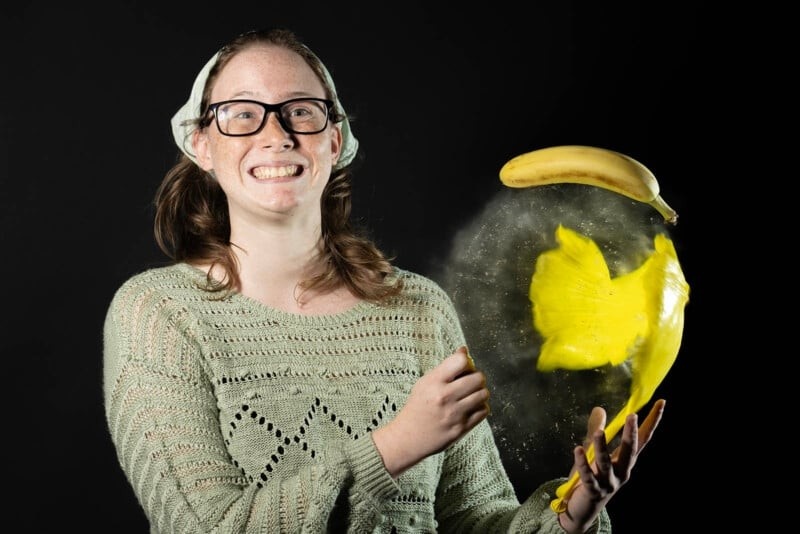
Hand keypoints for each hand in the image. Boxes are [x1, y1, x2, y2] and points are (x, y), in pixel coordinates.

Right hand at [372, 347, 489, 477]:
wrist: (408, 437)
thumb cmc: (417, 406)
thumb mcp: (425, 382)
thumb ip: (446, 367)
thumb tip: (464, 350)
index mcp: (434, 382)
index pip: (461, 361)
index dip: (466, 361)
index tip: (463, 367)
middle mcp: (445, 396)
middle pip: (478, 378)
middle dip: (477, 377)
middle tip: (470, 382)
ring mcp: (454, 414)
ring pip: (483, 394)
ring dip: (480, 392)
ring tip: (470, 395)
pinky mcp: (461, 428)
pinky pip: (483, 411)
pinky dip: (480, 407)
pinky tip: (471, 407)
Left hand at [558, 399, 664, 533]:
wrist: (583, 508)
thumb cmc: (592, 476)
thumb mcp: (595, 452)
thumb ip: (596, 431)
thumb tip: (599, 409)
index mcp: (625, 461)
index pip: (642, 439)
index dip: (652, 421)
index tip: (661, 402)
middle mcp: (622, 472)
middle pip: (629, 451)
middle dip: (631, 434)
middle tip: (632, 415)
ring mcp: (609, 483)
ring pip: (606, 463)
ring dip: (602, 447)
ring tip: (599, 432)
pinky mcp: (593, 491)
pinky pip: (588, 476)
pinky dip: (582, 463)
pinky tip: (578, 450)